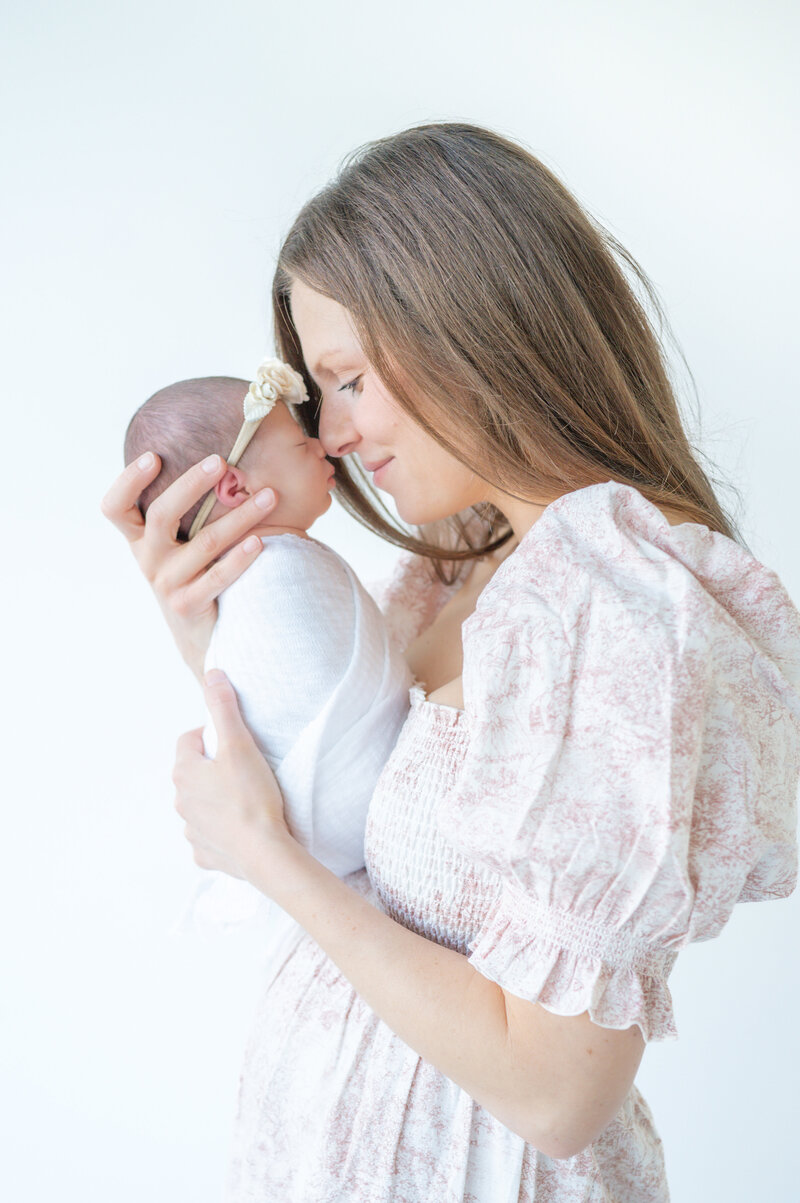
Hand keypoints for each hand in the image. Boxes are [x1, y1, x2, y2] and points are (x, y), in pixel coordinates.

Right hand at [100, 452, 276, 677]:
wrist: (197, 634)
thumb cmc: (192, 574)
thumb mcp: (176, 544)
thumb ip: (185, 511)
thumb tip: (221, 460)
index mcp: (139, 540)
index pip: (115, 508)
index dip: (128, 481)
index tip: (152, 456)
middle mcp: (148, 559)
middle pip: (161, 514)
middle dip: (191, 483)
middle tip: (220, 460)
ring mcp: (167, 583)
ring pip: (205, 543)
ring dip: (240, 516)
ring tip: (269, 497)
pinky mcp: (189, 604)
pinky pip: (218, 577)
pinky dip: (241, 558)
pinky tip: (261, 541)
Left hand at [173, 669, 292, 882]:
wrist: (265, 852)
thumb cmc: (253, 797)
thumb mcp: (240, 744)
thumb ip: (225, 708)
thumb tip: (212, 675)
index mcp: (184, 773)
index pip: (189, 740)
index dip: (211, 735)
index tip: (233, 741)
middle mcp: (181, 802)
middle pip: (193, 774)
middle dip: (214, 768)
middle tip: (244, 768)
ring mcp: (191, 830)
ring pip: (200, 806)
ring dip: (216, 800)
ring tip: (245, 799)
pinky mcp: (205, 854)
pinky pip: (209, 837)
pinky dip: (221, 831)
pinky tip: (242, 828)